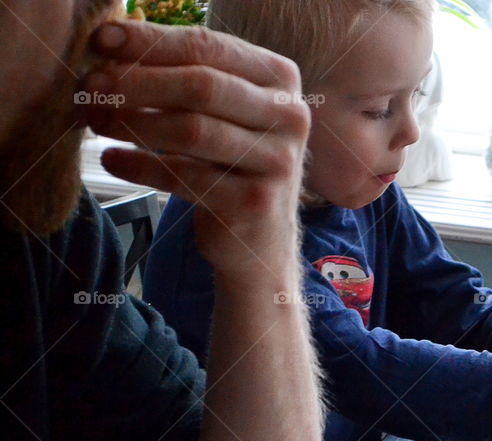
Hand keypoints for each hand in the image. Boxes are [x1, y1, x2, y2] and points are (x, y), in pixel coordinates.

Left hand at [84, 21, 310, 282]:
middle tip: (91, 86)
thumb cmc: (230, 163)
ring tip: (96, 120)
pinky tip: (113, 160)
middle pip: (202, 86)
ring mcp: (277, 161)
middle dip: (138, 82)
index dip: (152, 42)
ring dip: (134, 122)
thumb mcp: (221, 112)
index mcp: (280, 80)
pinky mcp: (255, 202)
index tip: (102, 42)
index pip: (209, 47)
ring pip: (192, 130)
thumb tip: (112, 50)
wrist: (260, 236)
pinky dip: (141, 166)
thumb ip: (184, 76)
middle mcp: (289, 116)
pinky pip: (185, 177)